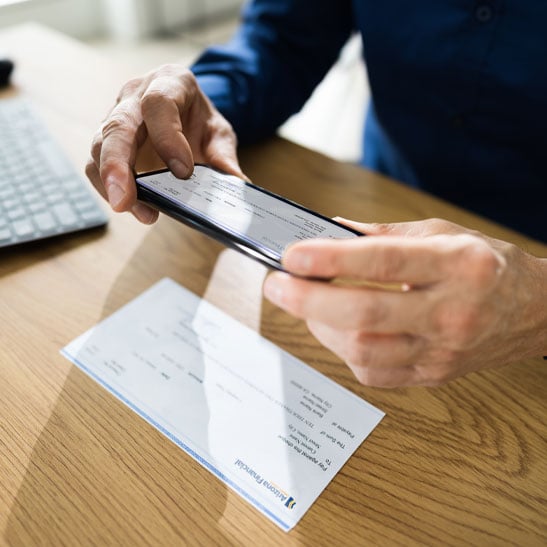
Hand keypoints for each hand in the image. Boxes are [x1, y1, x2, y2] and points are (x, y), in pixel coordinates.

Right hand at [86, 64, 244, 222]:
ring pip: (99, 146)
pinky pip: (95, 164)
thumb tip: (237, 185)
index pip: (159, 104)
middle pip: (117, 126)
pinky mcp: (106, 142)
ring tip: (131, 209)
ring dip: (111, 182)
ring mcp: (116, 117)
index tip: (184, 172)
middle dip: (118, 165)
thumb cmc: (199, 120)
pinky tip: (131, 206)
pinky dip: (108, 187)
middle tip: (124, 201)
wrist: (185, 113)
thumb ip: (224, 157)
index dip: (167, 138)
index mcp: (169, 82)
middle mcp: (135, 95)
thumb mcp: (219, 133)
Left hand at [263, 218, 546, 386]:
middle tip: (276, 284)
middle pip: (364, 315)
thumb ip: (382, 234)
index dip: (330, 260)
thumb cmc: (486, 265)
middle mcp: (451, 312)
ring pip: (363, 350)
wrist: (534, 312)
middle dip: (308, 301)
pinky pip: (373, 373)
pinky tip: (335, 329)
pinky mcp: (431, 375)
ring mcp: (441, 351)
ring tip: (305, 303)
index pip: (383, 261)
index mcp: (457, 264)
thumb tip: (328, 231)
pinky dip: (342, 349)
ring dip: (320, 326)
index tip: (292, 255)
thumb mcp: (442, 233)